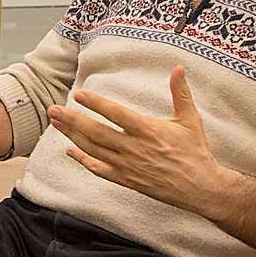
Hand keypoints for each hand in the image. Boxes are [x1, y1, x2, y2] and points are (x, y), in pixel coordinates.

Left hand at [48, 65, 222, 211]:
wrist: (202, 188)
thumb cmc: (196, 152)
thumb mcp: (190, 120)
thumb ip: (180, 93)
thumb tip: (178, 68)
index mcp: (148, 131)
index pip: (116, 114)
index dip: (96, 104)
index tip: (79, 94)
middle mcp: (135, 148)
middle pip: (97, 132)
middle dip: (72, 120)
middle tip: (53, 109)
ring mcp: (128, 166)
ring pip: (94, 150)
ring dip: (72, 135)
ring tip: (56, 123)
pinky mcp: (126, 180)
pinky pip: (99, 170)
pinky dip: (83, 161)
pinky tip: (69, 151)